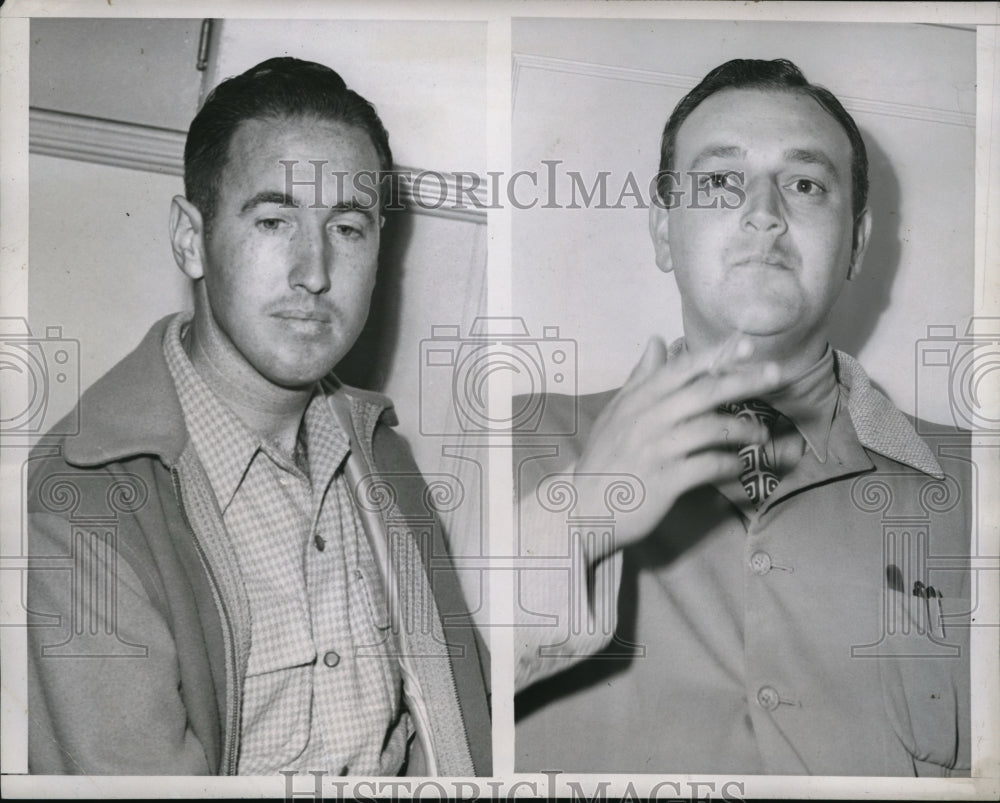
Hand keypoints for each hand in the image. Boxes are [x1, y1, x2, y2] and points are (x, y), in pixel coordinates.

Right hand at [572, 334, 782, 557]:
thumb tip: (656, 342)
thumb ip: (640, 379)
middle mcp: (647, 420)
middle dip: (745, 381)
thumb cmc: (603, 459)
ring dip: (743, 430)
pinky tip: (738, 465)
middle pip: (704, 393)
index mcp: (637, 401)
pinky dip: (728, 464)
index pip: (680, 370)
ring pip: (711, 429)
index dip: (715, 356)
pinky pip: (708, 466)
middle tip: (778, 374)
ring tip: (761, 436)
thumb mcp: (615, 413)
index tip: (745, 345)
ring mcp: (656, 451)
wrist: (582, 507)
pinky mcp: (665, 481)